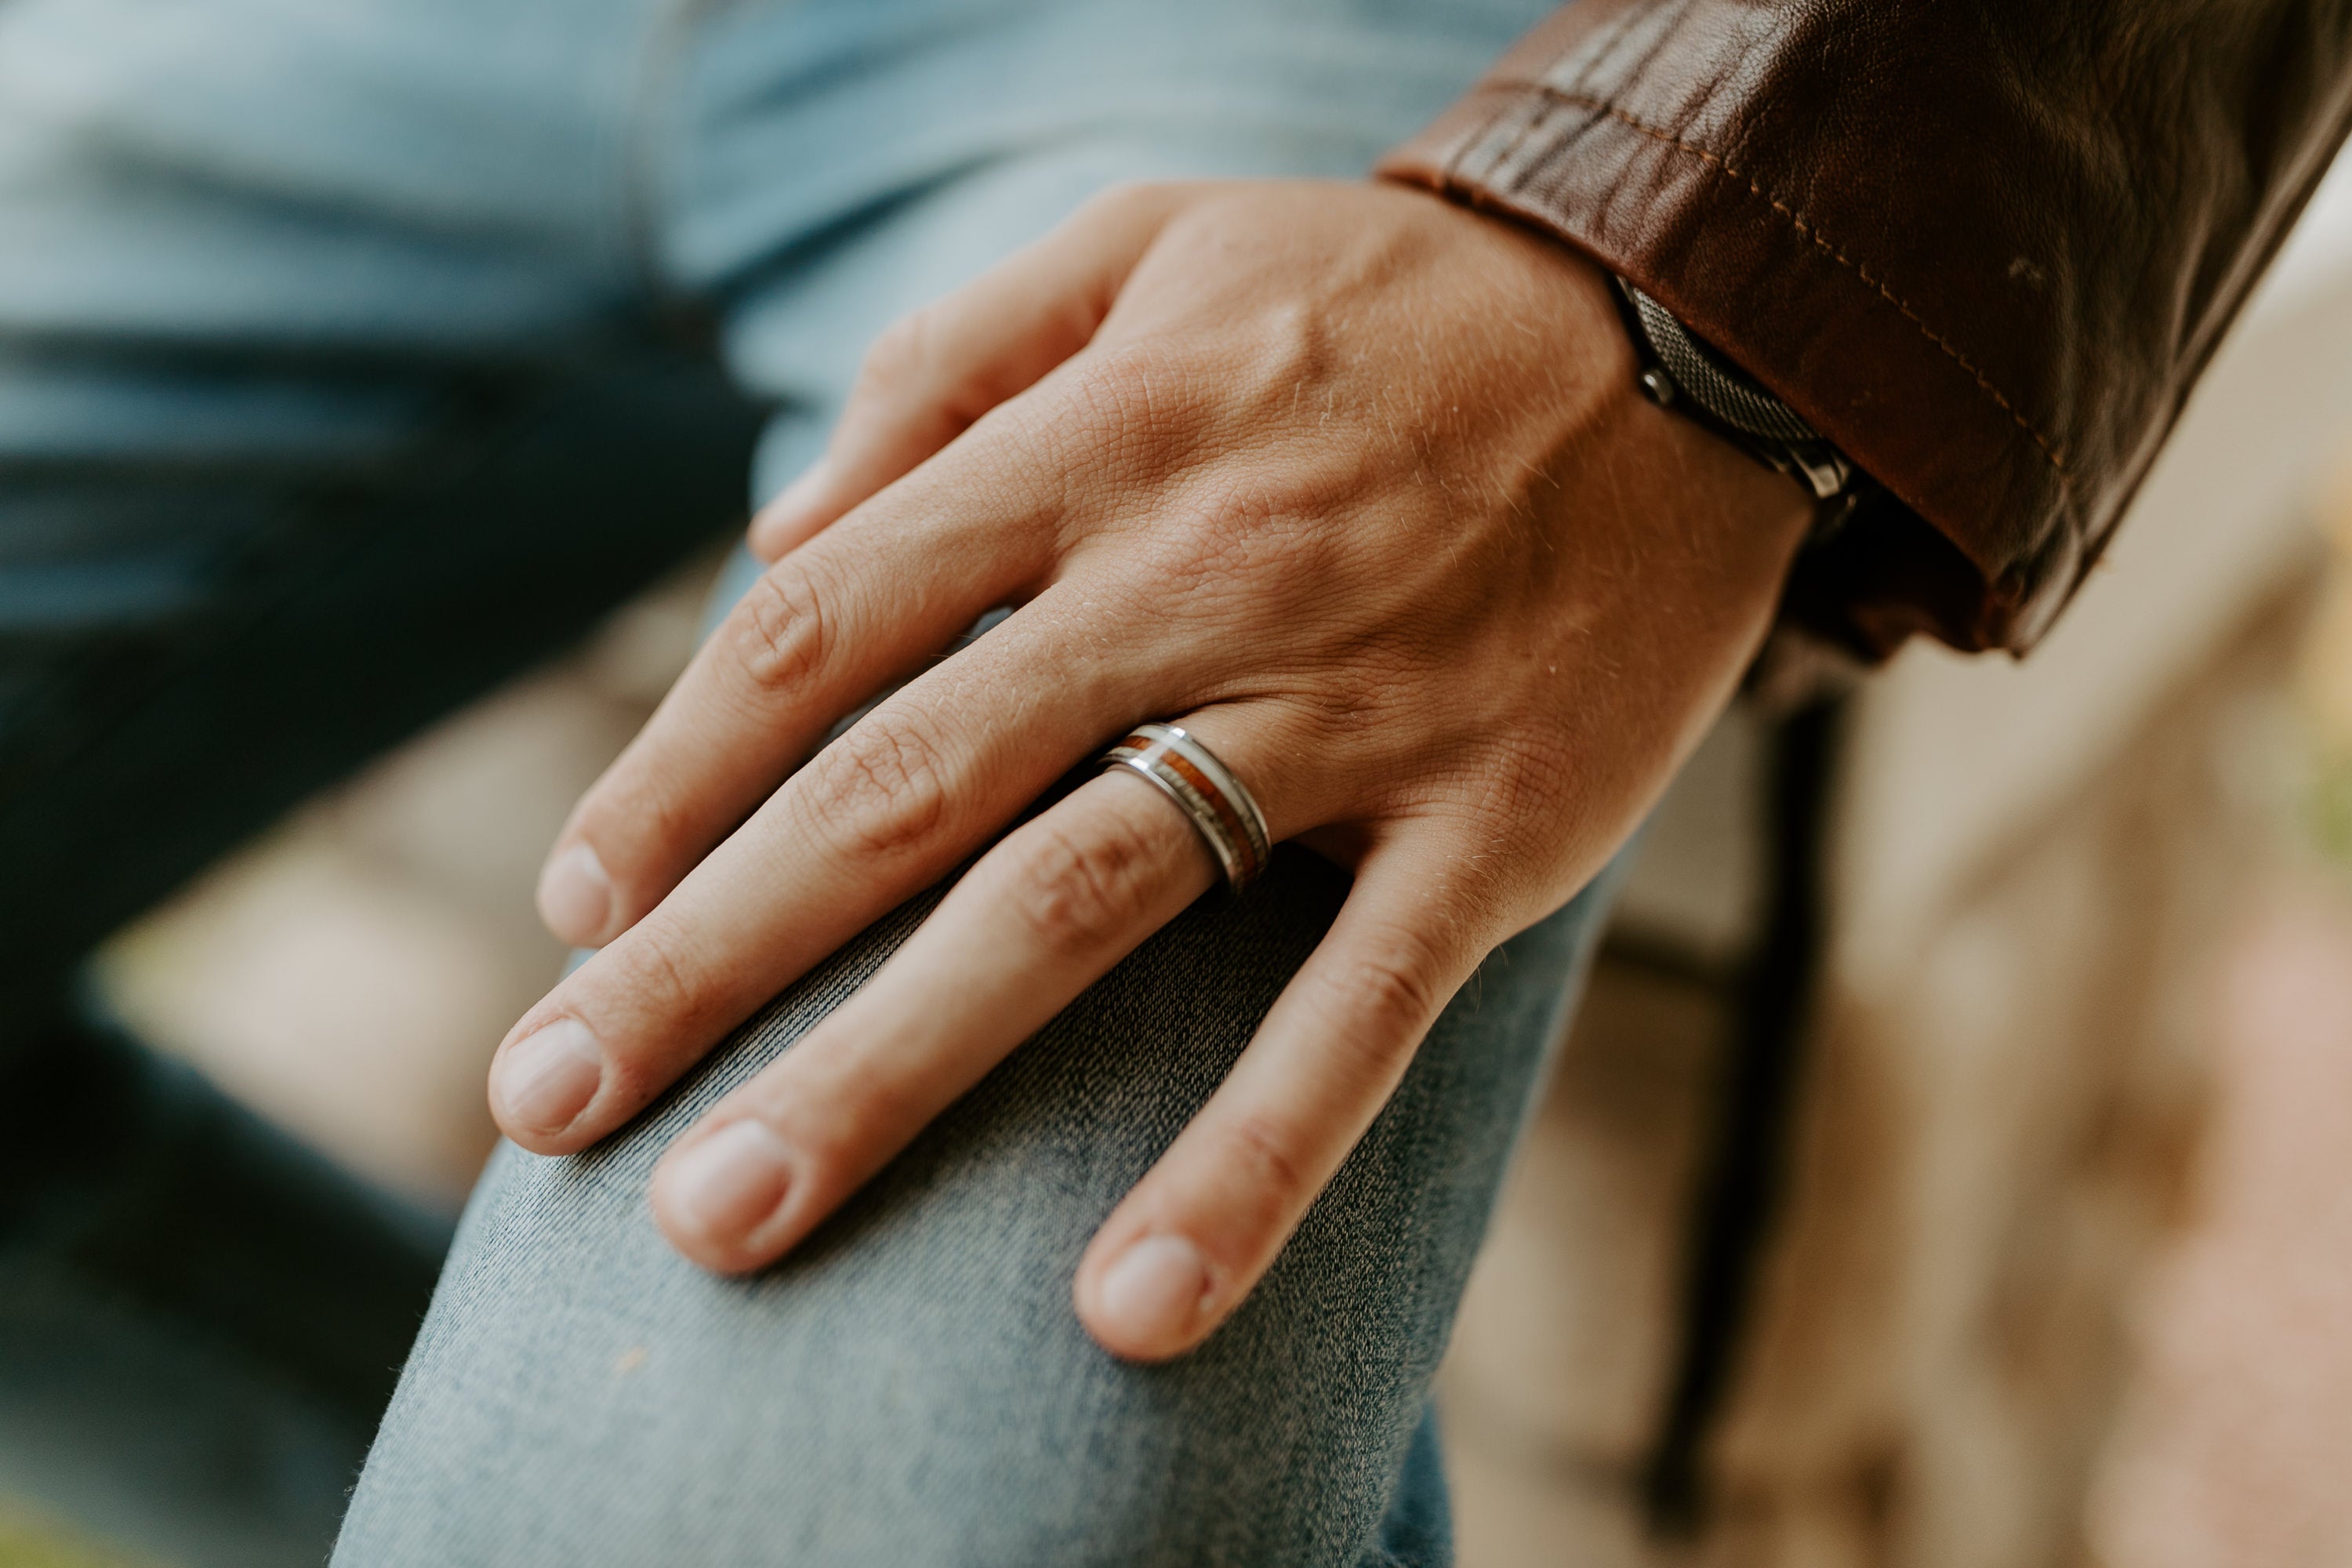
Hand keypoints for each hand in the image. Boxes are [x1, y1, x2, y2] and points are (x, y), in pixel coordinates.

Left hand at [498, 180, 1809, 1359]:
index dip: (679, 773)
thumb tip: (778, 531)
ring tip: (728, 1221)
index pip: (826, 627)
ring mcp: (1345, 711)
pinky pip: (1354, 1014)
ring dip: (887, 1073)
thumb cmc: (1380, 298)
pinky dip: (1243, 1164)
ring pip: (1075, 907)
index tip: (574, 906)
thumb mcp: (1148, 239)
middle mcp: (1191, 578)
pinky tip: (1125, 1315)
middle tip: (548, 1107)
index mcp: (1094, 446)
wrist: (1688, 324)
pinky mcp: (1491, 821)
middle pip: (897, 788)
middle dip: (704, 959)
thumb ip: (949, 359)